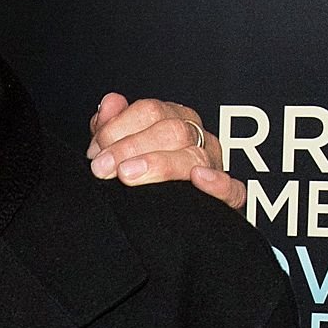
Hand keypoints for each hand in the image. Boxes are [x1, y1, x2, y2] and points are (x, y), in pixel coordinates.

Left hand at [88, 95, 244, 213]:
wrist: (164, 224)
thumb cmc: (140, 178)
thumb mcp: (119, 150)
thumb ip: (111, 126)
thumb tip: (109, 103)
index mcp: (175, 120)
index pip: (151, 111)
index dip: (119, 127)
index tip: (96, 149)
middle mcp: (197, 138)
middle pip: (171, 131)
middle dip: (130, 147)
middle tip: (102, 168)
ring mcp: (214, 165)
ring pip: (193, 156)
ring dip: (158, 164)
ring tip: (127, 174)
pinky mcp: (227, 197)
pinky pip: (232, 189)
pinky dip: (218, 183)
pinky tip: (198, 179)